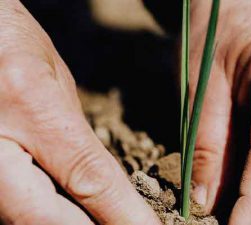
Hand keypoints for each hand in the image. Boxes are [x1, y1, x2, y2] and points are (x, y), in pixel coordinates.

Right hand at [0, 1, 159, 223]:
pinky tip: (74, 214)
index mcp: (29, 104)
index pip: (86, 177)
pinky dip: (46, 217)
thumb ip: (81, 142)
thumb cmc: (14, 46)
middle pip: (47, 217)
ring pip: (25, 220)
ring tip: (107, 221)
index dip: (123, 213)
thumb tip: (108, 191)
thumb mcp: (58, 85)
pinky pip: (12, 208)